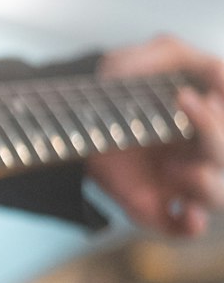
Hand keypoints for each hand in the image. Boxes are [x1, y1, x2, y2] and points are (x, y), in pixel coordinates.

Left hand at [88, 34, 223, 234]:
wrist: (73, 111)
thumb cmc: (121, 81)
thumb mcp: (157, 54)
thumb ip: (194, 60)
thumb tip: (223, 78)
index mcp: (207, 122)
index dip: (218, 120)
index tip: (200, 99)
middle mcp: (198, 153)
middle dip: (213, 137)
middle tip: (183, 108)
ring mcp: (178, 182)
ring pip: (218, 195)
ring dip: (206, 184)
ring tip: (173, 166)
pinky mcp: (153, 204)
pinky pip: (182, 228)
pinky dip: (191, 225)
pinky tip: (188, 214)